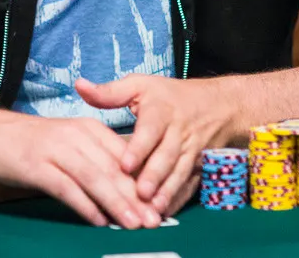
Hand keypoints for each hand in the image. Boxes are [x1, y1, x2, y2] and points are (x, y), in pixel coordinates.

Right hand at [0, 108, 160, 228]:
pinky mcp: (36, 165)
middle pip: (113, 169)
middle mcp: (75, 135)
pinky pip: (66, 187)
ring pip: (94, 178)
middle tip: (154, 220)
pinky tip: (98, 221)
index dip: (144, 182)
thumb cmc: (32, 142)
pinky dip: (84, 205)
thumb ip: (95, 159)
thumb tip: (126, 188)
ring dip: (116, 203)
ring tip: (133, 224)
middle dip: (136, 197)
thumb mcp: (69, 143)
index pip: (124, 156)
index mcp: (88, 128)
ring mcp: (55, 149)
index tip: (161, 205)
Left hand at [75, 75, 233, 214]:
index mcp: (161, 111)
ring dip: (168, 191)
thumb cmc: (169, 96)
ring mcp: (192, 151)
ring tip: (153, 208)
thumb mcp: (141, 86)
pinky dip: (180, 199)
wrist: (219, 105)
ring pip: (180, 172)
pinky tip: (166, 212)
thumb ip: (110, 92)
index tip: (125, 164)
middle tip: (140, 193)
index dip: (139, 147)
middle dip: (154, 175)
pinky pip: (191, 184)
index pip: (151, 129)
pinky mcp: (200, 166)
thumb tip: (79, 86)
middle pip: (167, 155)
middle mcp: (179, 132)